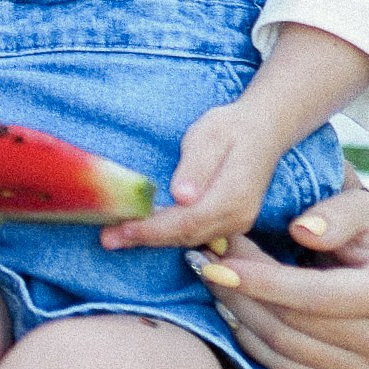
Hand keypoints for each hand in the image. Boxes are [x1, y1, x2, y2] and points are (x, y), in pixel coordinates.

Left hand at [100, 99, 289, 252]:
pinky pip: (194, 234)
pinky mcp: (229, 224)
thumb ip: (196, 166)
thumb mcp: (210, 135)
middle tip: (107, 238)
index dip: (153, 228)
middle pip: (185, 234)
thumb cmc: (231, 128)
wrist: (262, 131)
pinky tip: (140, 231)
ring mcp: (236, 223)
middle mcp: (238, 216)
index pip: (188, 221)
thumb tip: (182, 196)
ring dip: (152, 239)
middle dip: (145, 238)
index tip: (122, 228)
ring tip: (115, 238)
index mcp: (234, 194)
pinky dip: (166, 234)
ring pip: (188, 238)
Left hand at [187, 180, 368, 368]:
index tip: (216, 259)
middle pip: (292, 324)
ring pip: (282, 350)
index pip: (315, 294)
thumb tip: (302, 230)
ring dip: (238, 316)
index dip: (261, 280)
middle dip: (240, 293)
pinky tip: (235, 315)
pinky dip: (252, 344)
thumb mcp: (366, 213)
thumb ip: (339, 213)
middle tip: (205, 263)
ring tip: (214, 284)